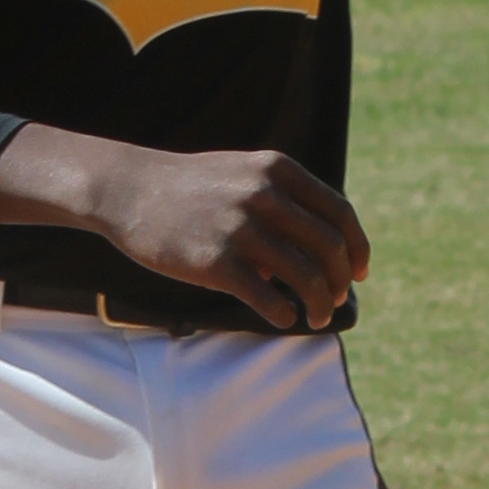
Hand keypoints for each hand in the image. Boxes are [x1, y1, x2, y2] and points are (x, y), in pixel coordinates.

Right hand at [0, 123, 368, 330]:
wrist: (129, 190)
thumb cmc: (191, 188)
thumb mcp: (243, 173)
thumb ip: (283, 198)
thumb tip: (323, 244)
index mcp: (277, 170)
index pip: (339, 213)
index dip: (357, 248)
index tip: (359, 273)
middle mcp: (264, 195)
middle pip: (329, 247)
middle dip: (340, 281)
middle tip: (333, 301)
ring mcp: (239, 227)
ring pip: (306, 275)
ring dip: (319, 304)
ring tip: (315, 318)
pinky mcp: (214, 261)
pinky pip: (266, 296)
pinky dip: (283, 313)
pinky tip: (282, 318)